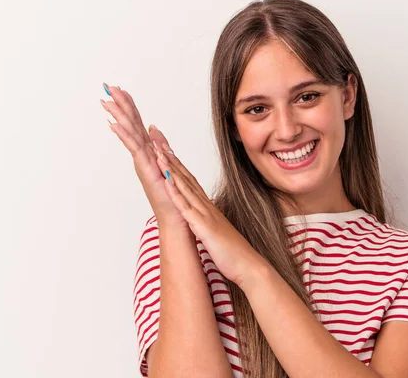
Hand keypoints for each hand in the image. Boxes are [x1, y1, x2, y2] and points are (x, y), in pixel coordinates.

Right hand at [100, 83, 187, 229]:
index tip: (120, 90)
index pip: (137, 124)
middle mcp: (142, 155)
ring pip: (129, 133)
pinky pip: (134, 148)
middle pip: (130, 125)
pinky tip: (114, 124)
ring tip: (106, 100)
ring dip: (118, 116)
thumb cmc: (172, 195)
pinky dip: (124, 135)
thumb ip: (160, 145)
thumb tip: (153, 128)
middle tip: (107, 87)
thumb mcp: (168, 162)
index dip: (130, 107)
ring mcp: (142, 162)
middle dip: (120, 105)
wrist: (176, 217)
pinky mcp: (145, 169)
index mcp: (148, 152)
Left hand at [152, 145, 264, 284]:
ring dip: (171, 170)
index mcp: (209, 209)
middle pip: (187, 178)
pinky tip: (166, 182)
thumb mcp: (218, 233)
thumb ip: (210, 224)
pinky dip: (176, 193)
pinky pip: (186, 208)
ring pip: (185, 188)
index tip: (167, 152)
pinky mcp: (204, 227)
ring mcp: (205, 215)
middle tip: (159, 142)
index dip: (178, 166)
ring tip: (158, 153)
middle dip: (172, 160)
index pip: (191, 183)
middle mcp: (207, 207)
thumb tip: (202, 221)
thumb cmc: (234, 253)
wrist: (249, 265)